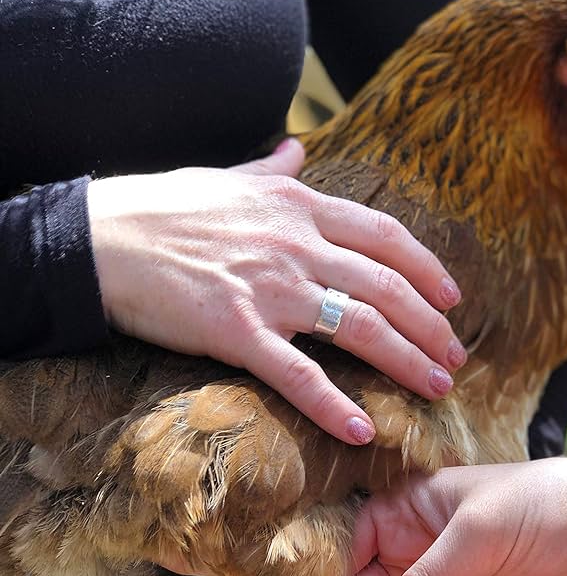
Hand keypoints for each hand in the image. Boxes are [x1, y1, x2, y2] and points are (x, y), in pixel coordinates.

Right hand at [88, 138, 465, 444]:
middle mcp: (297, 244)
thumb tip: (299, 146)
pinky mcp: (237, 331)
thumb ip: (273, 169)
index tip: (452, 299)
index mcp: (299, 206)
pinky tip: (364, 429)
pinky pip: (299, 374)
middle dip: (430, 325)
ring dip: (406, 360)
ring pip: (359, 325)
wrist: (102, 238)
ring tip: (435, 388)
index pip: (385, 236)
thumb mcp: (228, 178)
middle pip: (386, 286)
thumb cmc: (163, 208)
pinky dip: (335, 405)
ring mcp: (270, 288)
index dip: (428, 269)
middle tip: (454, 357)